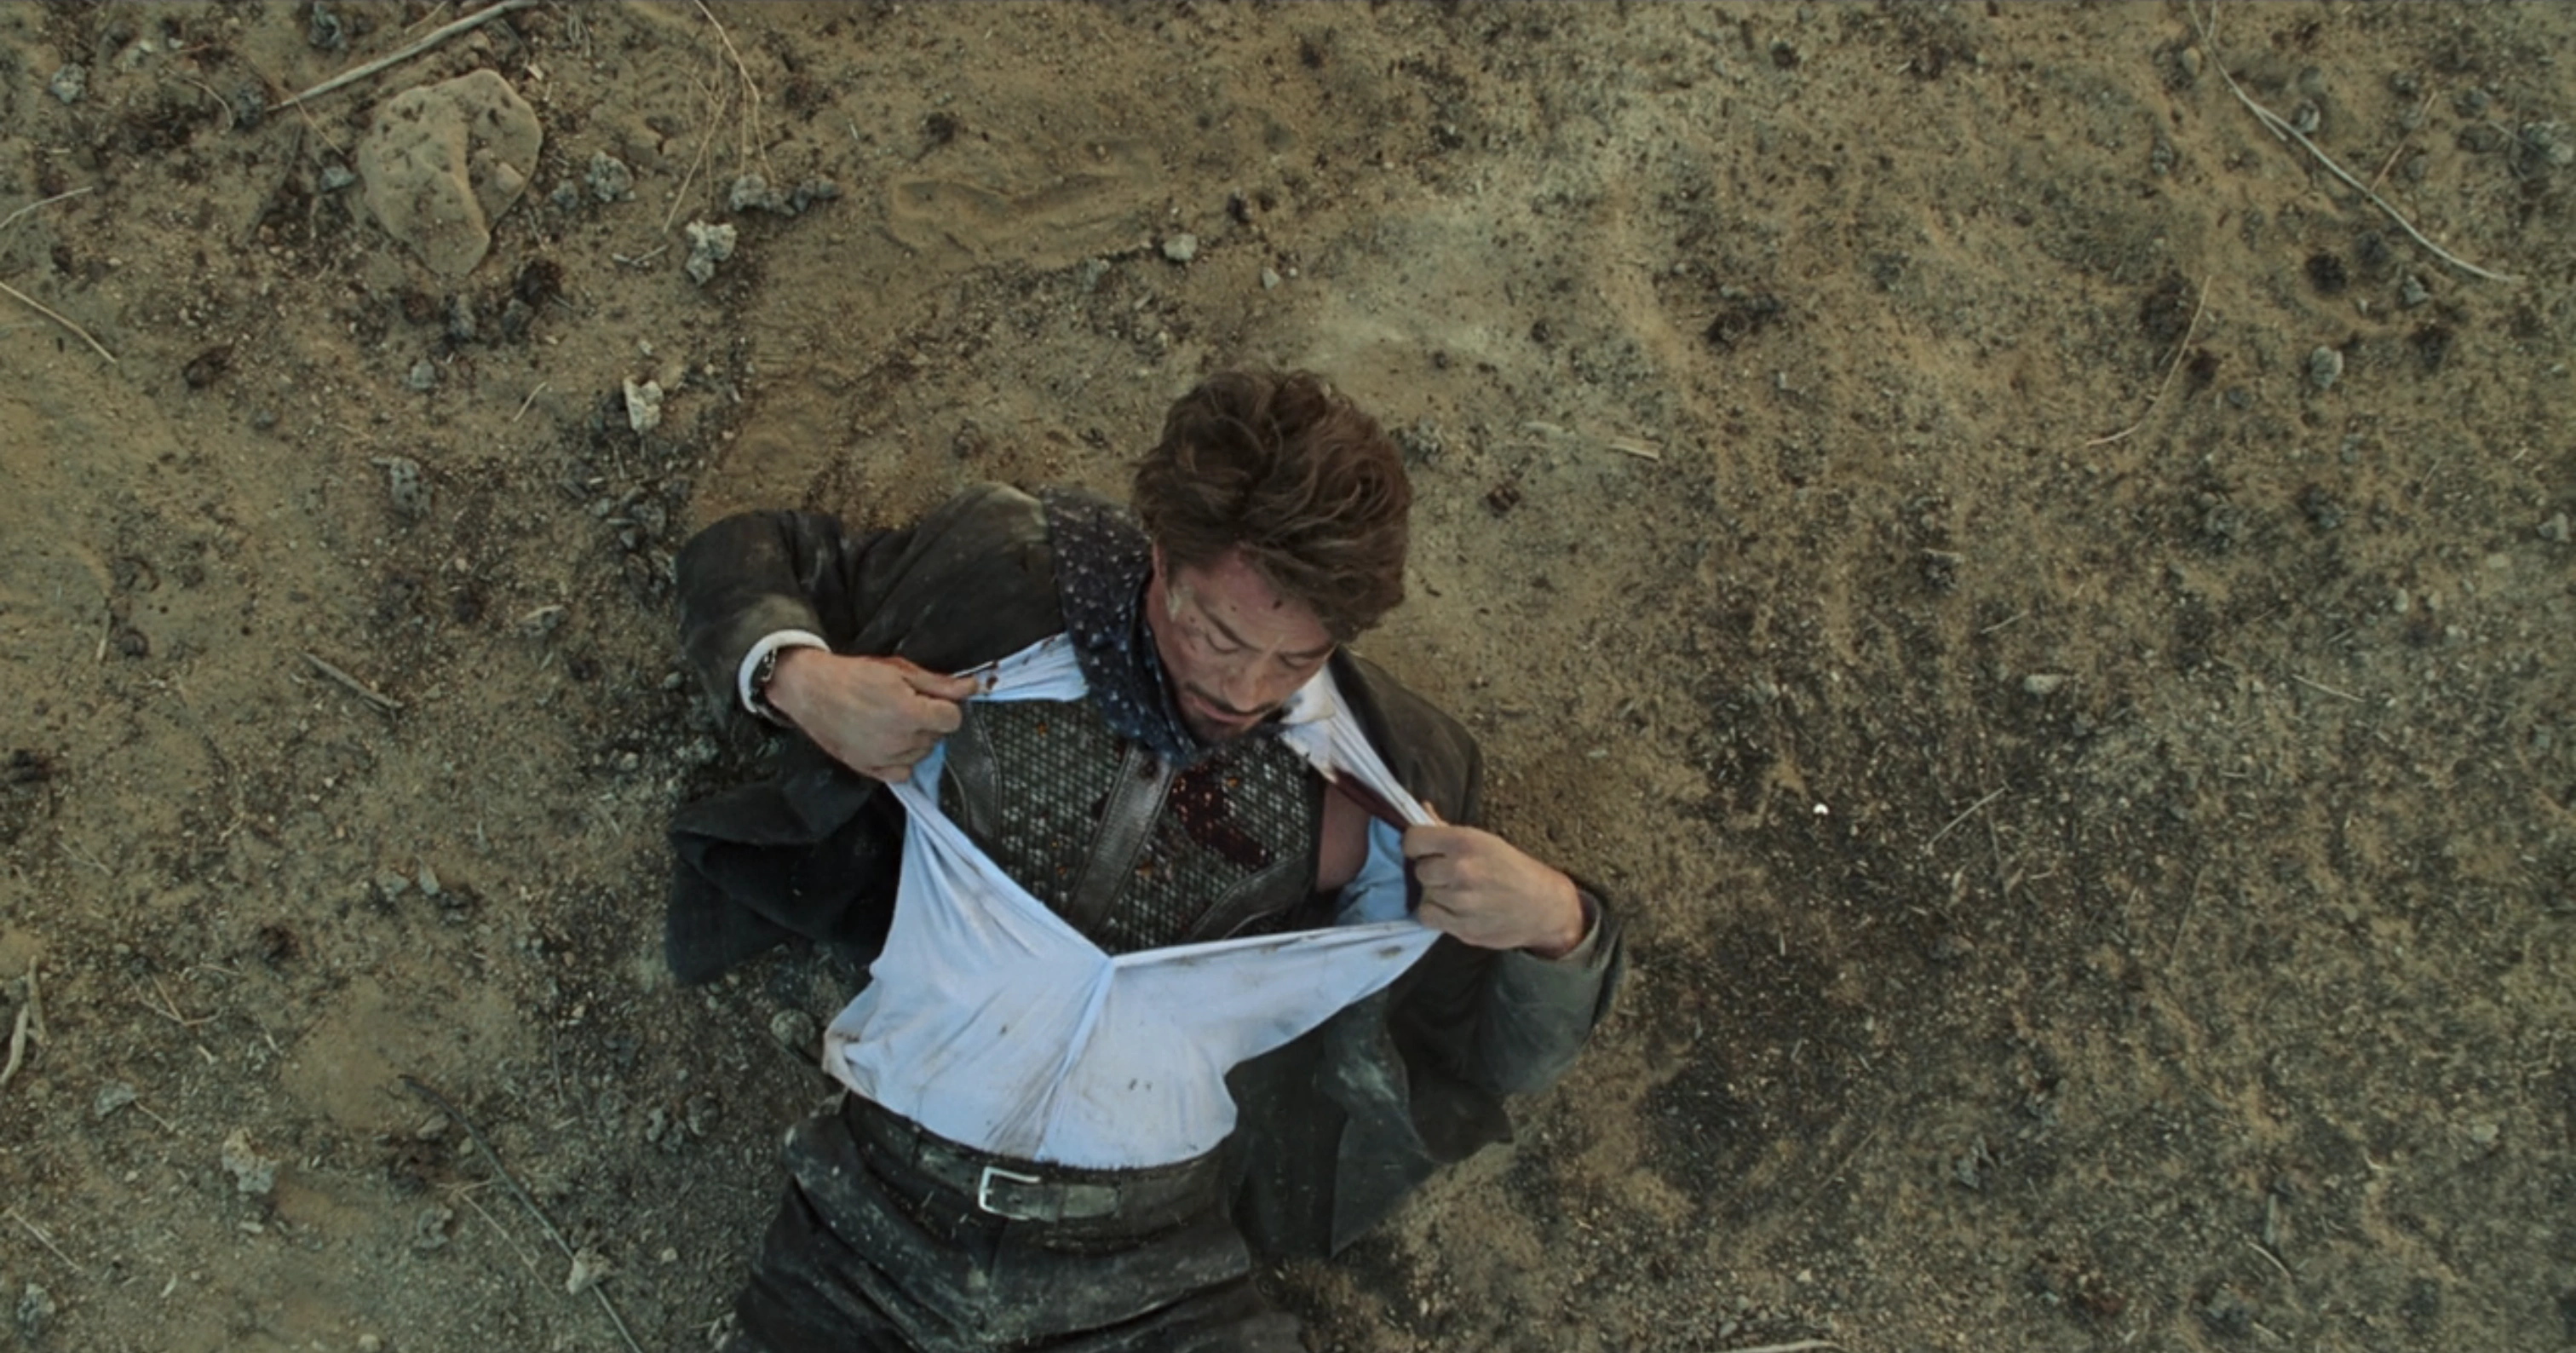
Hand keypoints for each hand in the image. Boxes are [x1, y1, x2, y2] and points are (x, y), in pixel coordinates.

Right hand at [765, 649, 977, 782]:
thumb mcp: (900, 670)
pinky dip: (902, 760)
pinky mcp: (869, 769)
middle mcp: (900, 741)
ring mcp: (884, 758)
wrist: (811, 689)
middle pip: (938, 736)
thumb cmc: (854, 675)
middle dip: (930, 720)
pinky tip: (890, 741)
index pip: (953, 719)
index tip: (933, 699)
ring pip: (922, 754)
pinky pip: (903, 773)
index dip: (946, 706)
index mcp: (910, 713)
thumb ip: (939, 684)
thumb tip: (973, 687)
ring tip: (894, 720)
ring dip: (917, 739)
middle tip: (907, 704)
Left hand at [1401, 820, 1587, 956]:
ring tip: (1459, 893)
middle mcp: (1461, 870)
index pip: (1413, 840)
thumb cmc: (1514, 869)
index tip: (1424, 851)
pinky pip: (1428, 917)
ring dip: (1437, 894)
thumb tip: (1422, 809)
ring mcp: (1461, 901)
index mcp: (1465, 843)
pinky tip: (1456, 910)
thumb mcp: (1485, 841)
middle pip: (1420, 870)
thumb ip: (1448, 829)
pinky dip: (1438, 915)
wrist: (1545, 906)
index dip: (1416, 846)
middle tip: (1450, 875)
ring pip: (1424, 895)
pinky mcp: (1462, 927)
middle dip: (1432, 872)